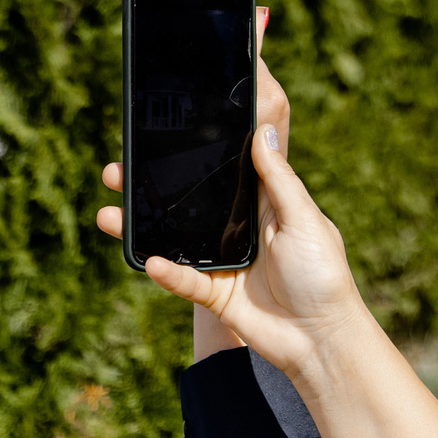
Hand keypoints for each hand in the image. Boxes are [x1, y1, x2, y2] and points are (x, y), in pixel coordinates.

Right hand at [96, 10, 369, 383]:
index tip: (186, 95)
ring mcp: (218, 256)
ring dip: (138, 219)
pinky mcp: (212, 291)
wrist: (325, 342)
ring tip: (111, 206)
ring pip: (169, 231)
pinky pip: (181, 278)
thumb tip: (262, 127)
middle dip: (148, 176)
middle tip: (122, 157)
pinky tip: (150, 260)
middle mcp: (233, 223)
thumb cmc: (326, 277)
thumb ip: (280, 178)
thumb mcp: (307, 220)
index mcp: (260, 199)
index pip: (228, 157)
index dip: (208, 130)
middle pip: (183, 192)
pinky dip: (166, 271)